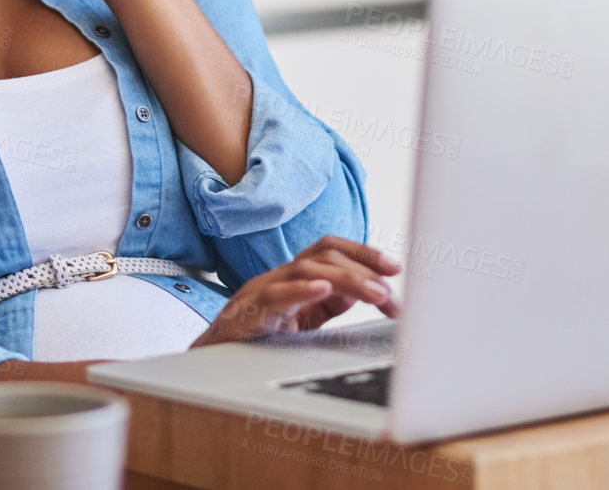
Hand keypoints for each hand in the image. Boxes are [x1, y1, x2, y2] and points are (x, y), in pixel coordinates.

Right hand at [189, 237, 401, 347]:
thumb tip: (368, 291)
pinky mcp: (249, 311)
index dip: (363, 252)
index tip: (394, 269)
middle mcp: (280, 274)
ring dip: (347, 280)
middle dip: (363, 269)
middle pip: (325, 255)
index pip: (331, 249)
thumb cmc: (259, 333)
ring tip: (375, 294)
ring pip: (306, 269)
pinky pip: (275, 294)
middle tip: (391, 291)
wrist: (214, 359)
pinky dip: (301, 289)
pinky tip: (323, 290)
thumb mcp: (305, 317)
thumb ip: (333, 302)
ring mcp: (263, 289)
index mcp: (296, 274)